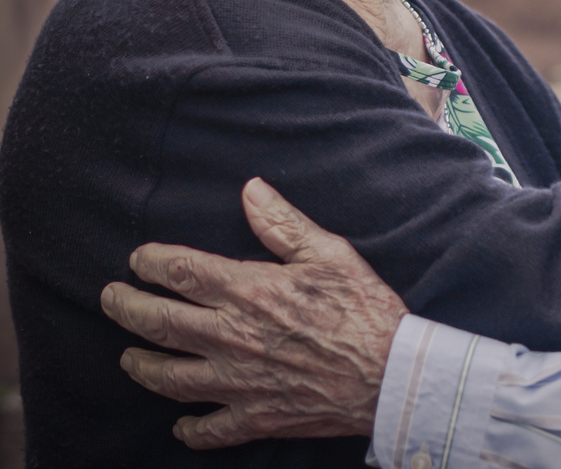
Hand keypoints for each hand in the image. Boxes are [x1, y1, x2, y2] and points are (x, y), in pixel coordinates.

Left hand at [100, 178, 405, 448]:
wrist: (391, 374)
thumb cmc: (364, 309)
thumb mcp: (329, 253)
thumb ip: (283, 224)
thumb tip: (250, 189)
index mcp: (249, 290)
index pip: (180, 271)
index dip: (150, 261)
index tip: (139, 258)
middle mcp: (232, 336)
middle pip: (158, 321)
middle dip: (125, 307)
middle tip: (110, 298)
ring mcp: (238, 381)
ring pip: (168, 377)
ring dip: (141, 364)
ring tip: (129, 355)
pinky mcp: (254, 416)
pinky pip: (208, 429)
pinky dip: (189, 427)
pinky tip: (180, 421)